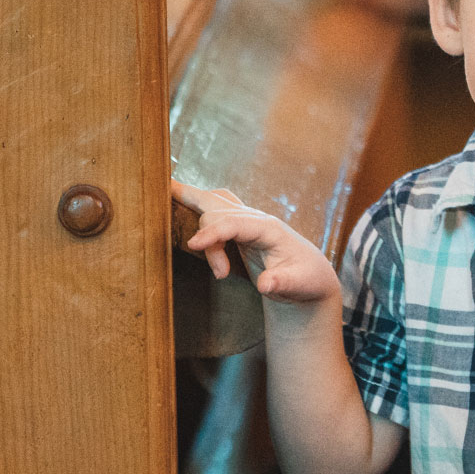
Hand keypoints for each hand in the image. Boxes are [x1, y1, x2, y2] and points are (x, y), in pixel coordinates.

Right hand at [171, 180, 336, 305]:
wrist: (310, 276)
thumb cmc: (305, 280)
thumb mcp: (299, 285)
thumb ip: (283, 283)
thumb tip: (265, 284)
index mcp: (269, 229)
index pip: (234, 224)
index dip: (212, 233)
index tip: (193, 246)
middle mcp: (255, 219)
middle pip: (219, 207)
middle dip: (201, 220)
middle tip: (199, 247)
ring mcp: (245, 221)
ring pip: (214, 202)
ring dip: (190, 198)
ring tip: (164, 189)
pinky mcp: (237, 227)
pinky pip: (212, 209)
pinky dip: (192, 200)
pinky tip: (172, 192)